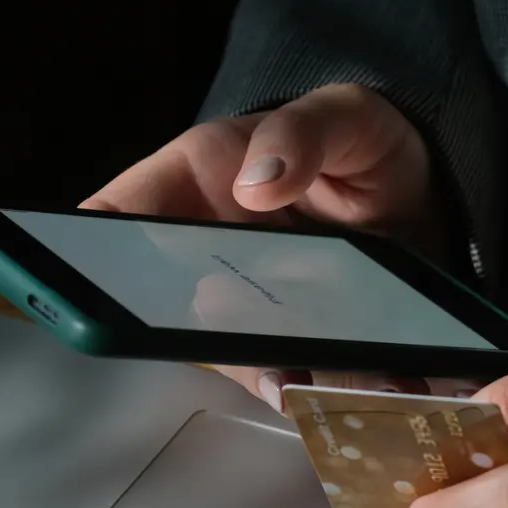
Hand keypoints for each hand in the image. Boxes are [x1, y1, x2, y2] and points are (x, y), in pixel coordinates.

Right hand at [83, 84, 477, 407]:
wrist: (418, 188)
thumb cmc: (360, 140)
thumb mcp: (345, 114)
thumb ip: (302, 133)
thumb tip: (255, 182)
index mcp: (194, 179)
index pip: (114, 219)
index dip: (89, 260)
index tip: (107, 298)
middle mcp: (205, 250)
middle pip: (166, 308)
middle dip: (204, 341)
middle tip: (251, 353)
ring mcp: (246, 301)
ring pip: (235, 354)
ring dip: (281, 376)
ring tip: (339, 383)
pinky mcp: (290, 339)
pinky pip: (290, 375)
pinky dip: (324, 389)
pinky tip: (374, 392)